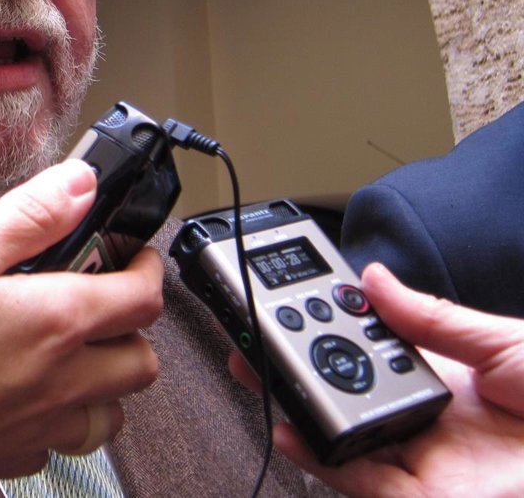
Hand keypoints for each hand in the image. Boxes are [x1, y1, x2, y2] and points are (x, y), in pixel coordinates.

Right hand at [0, 159, 162, 497]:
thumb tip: (81, 184)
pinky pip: (59, 443)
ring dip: (106, 378)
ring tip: (66, 346)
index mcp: (55, 321)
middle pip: (141, 361)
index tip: (132, 249)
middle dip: (134, 326)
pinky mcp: (3, 458)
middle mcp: (60, 380)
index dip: (146, 265)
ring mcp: (35, 427)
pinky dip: (57, 418)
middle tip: (101, 294)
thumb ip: (27, 217)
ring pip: (111, 411)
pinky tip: (20, 394)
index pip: (142, 296)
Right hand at [232, 262, 523, 497]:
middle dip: (296, 364)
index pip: (371, 350)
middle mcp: (427, 422)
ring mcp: (422, 463)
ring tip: (261, 370)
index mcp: (447, 379)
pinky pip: (355, 478)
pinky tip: (291, 424)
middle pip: (344, 391)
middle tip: (257, 337)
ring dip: (296, 403)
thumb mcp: (503, 343)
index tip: (294, 304)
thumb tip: (375, 279)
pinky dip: (317, 454)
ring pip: (340, 432)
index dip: (329, 328)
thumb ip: (433, 317)